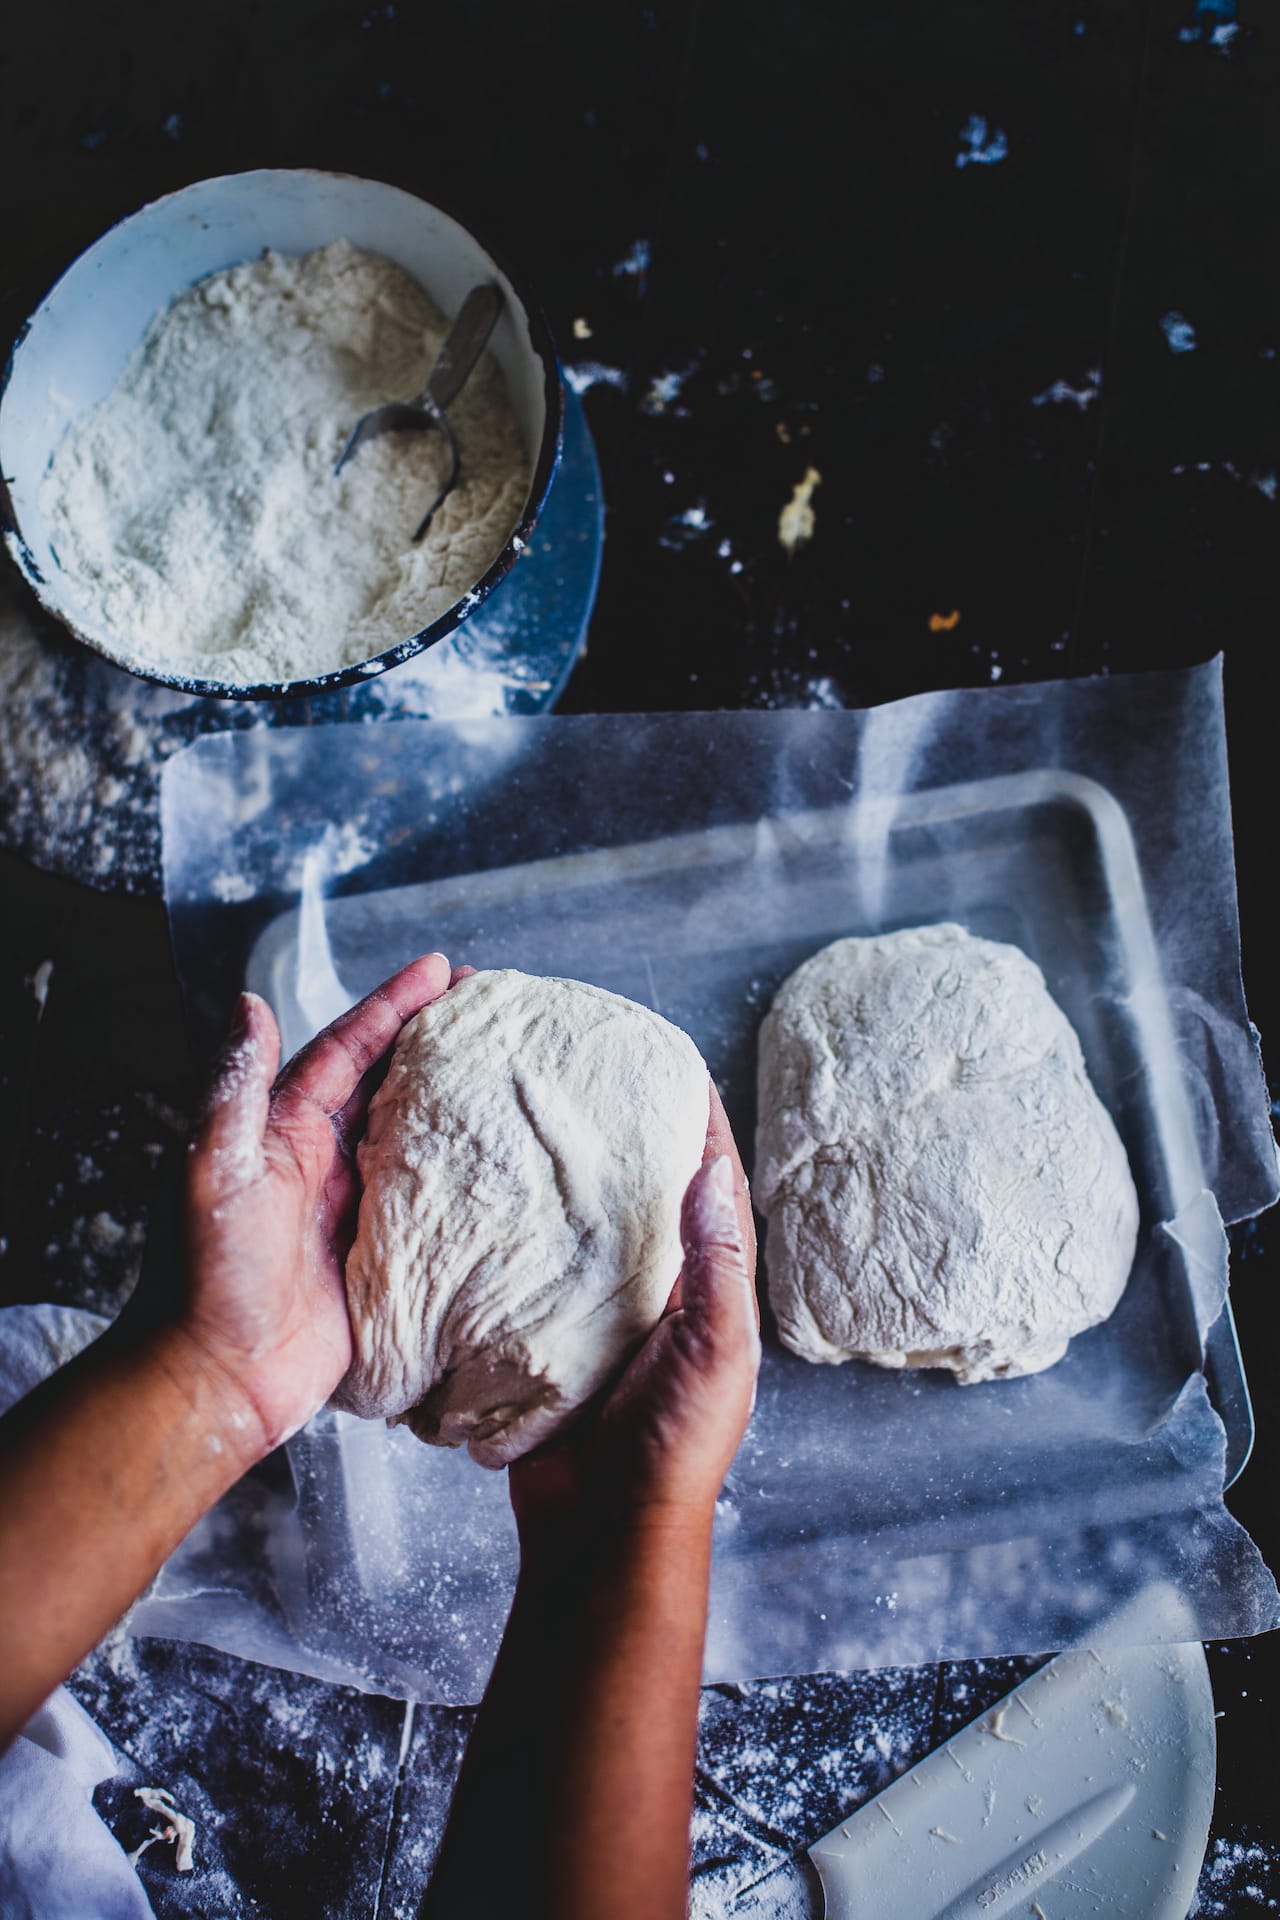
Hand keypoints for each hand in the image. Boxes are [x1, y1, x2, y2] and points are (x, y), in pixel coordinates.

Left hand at [176, 953, 463, 1453]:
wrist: (218, 1378)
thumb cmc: (202, 1274)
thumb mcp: (214, 1168)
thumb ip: (235, 1089)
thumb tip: (249, 1005)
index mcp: (285, 1130)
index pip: (348, 1049)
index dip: (393, 1006)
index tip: (440, 970)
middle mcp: (326, 1160)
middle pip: (392, 1082)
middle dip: (438, 1038)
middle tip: (493, 1004)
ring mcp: (359, 1208)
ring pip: (420, 1136)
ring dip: (462, 1099)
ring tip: (513, 1064)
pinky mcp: (387, 1259)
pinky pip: (437, 1206)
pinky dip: (472, 1177)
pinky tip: (509, 1158)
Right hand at [510, 1082, 759, 1544]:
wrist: (603, 1532)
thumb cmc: (674, 1447)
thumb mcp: (715, 1348)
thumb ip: (717, 1262)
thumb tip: (709, 1166)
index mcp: (711, 1291)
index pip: (712, 1184)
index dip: (698, 1123)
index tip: (669, 1063)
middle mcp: (661, 1294)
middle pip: (646, 1195)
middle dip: (625, 1138)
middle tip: (588, 1078)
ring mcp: (602, 1316)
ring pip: (588, 1229)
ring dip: (569, 1182)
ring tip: (535, 1120)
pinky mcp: (550, 1340)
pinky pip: (535, 1273)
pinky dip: (520, 1236)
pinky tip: (492, 1200)